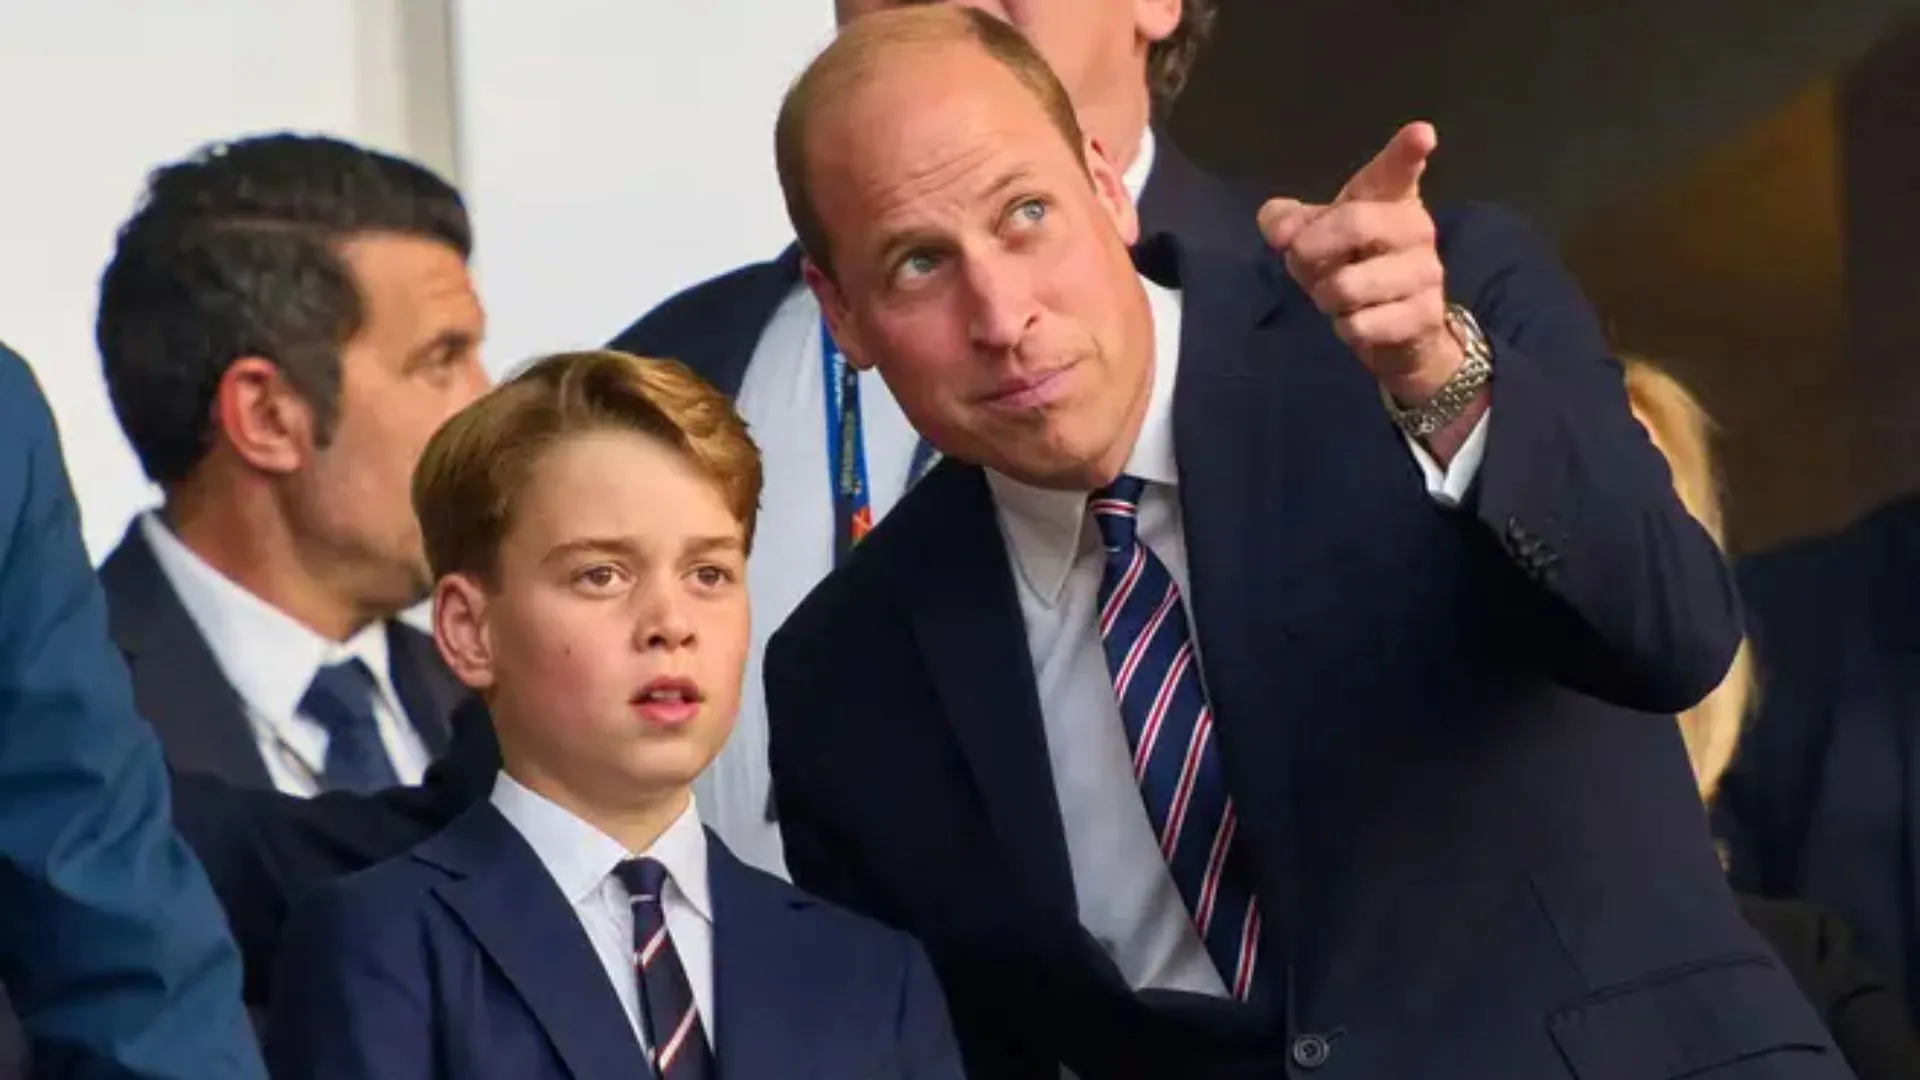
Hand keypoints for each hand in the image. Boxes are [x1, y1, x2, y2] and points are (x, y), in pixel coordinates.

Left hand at [1257, 122, 1460, 402]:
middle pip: (1355, 223)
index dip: (1407, 151)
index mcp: (1390, 197)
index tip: (1421, 134)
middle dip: (1310, 250)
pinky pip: (1360, 325)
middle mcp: (1416, 227)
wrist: (1401, 326)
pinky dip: (1346, 329)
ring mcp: (1426, 271)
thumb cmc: (1354, 264)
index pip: (1398, 169)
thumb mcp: (1316, 237)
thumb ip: (1289, 223)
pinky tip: (1361, 322)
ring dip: (1326, 298)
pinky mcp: (1424, 315)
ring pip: (1347, 285)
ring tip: (1340, 296)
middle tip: (1304, 261)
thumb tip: (1278, 230)